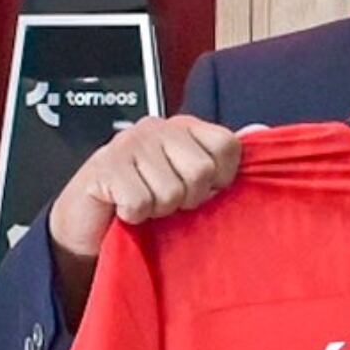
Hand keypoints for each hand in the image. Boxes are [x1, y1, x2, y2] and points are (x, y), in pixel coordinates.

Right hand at [47, 115, 241, 309]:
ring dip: (157, 209)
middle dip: (187, 198)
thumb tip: (260, 130)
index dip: (221, 177)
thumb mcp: (190, 181)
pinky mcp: (105, 167)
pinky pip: (140, 203)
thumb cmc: (145, 199)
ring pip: (170, 192)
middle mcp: (157, 128)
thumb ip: (222, 158)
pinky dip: (133, 216)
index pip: (227, 144)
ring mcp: (129, 144)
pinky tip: (124, 208)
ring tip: (145, 204)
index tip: (203, 190)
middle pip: (201, 171)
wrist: (89, 222)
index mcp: (184, 127)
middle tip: (166, 201)